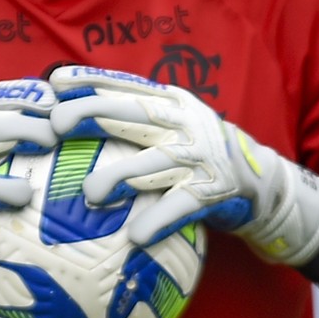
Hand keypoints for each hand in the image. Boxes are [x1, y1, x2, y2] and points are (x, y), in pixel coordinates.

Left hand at [48, 66, 318, 264]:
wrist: (262, 184)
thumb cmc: (197, 156)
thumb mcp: (170, 128)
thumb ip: (131, 120)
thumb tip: (67, 113)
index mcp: (171, 103)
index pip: (126, 86)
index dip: (92, 81)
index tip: (56, 80)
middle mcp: (185, 124)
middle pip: (134, 114)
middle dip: (94, 114)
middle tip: (56, 123)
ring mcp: (201, 157)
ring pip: (155, 163)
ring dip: (121, 176)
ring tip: (90, 194)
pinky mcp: (214, 191)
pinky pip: (183, 206)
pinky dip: (160, 220)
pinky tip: (136, 236)